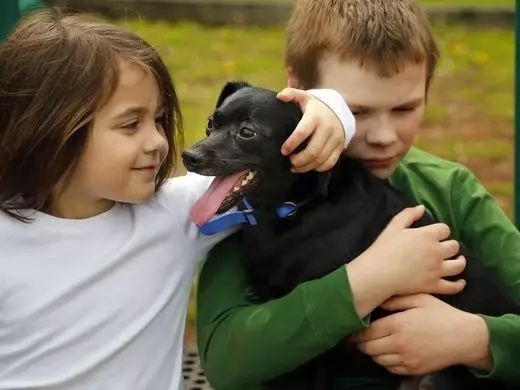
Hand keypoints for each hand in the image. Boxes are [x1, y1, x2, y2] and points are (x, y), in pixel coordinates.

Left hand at [277, 88, 344, 172]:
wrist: (339, 110)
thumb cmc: (315, 107)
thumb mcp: (304, 97)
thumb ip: (291, 94)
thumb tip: (279, 96)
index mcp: (315, 116)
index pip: (303, 132)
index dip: (292, 143)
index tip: (283, 151)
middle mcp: (327, 128)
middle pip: (313, 150)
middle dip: (299, 160)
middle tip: (289, 161)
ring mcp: (335, 139)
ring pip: (321, 159)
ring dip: (306, 166)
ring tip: (295, 167)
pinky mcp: (340, 147)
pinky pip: (330, 162)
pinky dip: (319, 168)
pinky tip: (309, 167)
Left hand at [351, 294, 491, 374]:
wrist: (465, 338)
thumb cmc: (442, 314)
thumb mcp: (420, 299)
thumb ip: (396, 299)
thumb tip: (378, 302)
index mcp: (398, 324)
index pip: (368, 332)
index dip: (356, 333)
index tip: (350, 330)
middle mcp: (399, 344)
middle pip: (369, 348)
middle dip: (360, 344)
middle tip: (357, 339)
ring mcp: (407, 359)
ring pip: (378, 360)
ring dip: (371, 353)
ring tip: (371, 345)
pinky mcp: (414, 369)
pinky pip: (391, 369)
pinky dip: (384, 362)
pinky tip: (386, 354)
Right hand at [365, 205, 466, 296]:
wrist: (378, 273)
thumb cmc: (384, 248)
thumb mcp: (393, 226)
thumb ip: (408, 214)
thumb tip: (422, 208)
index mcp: (427, 235)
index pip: (444, 229)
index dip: (441, 231)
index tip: (436, 234)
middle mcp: (436, 252)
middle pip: (454, 246)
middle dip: (450, 245)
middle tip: (444, 248)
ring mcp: (437, 270)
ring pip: (458, 265)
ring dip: (460, 262)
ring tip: (457, 260)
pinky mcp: (433, 285)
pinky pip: (452, 287)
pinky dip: (459, 285)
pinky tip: (460, 282)